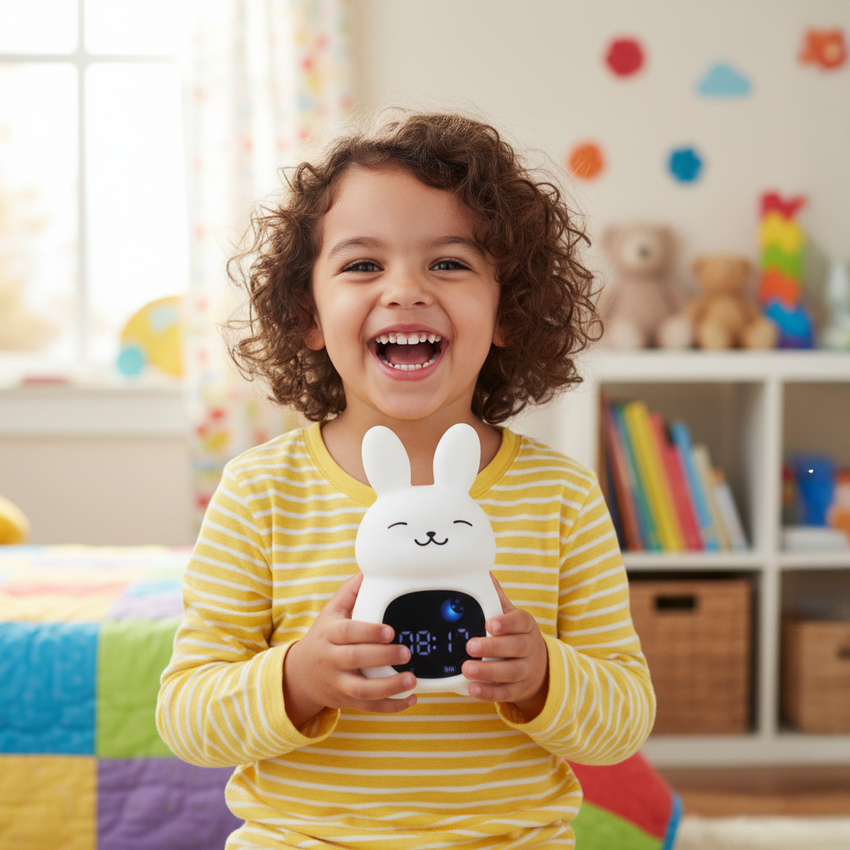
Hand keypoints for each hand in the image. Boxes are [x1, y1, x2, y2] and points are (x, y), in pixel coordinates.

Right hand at [282, 572, 416, 728]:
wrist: (299, 675)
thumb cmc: (322, 639)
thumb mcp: (330, 613)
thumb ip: (349, 593)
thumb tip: (367, 572)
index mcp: (329, 635)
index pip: (348, 633)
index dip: (369, 632)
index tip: (389, 630)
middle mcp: (332, 660)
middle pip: (356, 659)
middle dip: (383, 657)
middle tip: (406, 652)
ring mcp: (339, 683)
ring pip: (363, 690)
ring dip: (390, 687)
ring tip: (411, 679)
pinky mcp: (347, 701)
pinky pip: (370, 707)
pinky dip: (391, 706)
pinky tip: (411, 699)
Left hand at [462, 573, 548, 719]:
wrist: (540, 667)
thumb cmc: (517, 635)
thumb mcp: (511, 615)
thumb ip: (496, 597)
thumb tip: (483, 571)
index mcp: (526, 625)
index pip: (520, 622)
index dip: (506, 623)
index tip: (490, 624)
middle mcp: (529, 648)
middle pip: (514, 648)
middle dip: (492, 647)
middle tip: (470, 646)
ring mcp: (526, 670)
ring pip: (510, 672)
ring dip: (488, 671)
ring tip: (467, 668)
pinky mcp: (519, 690)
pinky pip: (505, 693)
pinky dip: (489, 692)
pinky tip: (473, 689)